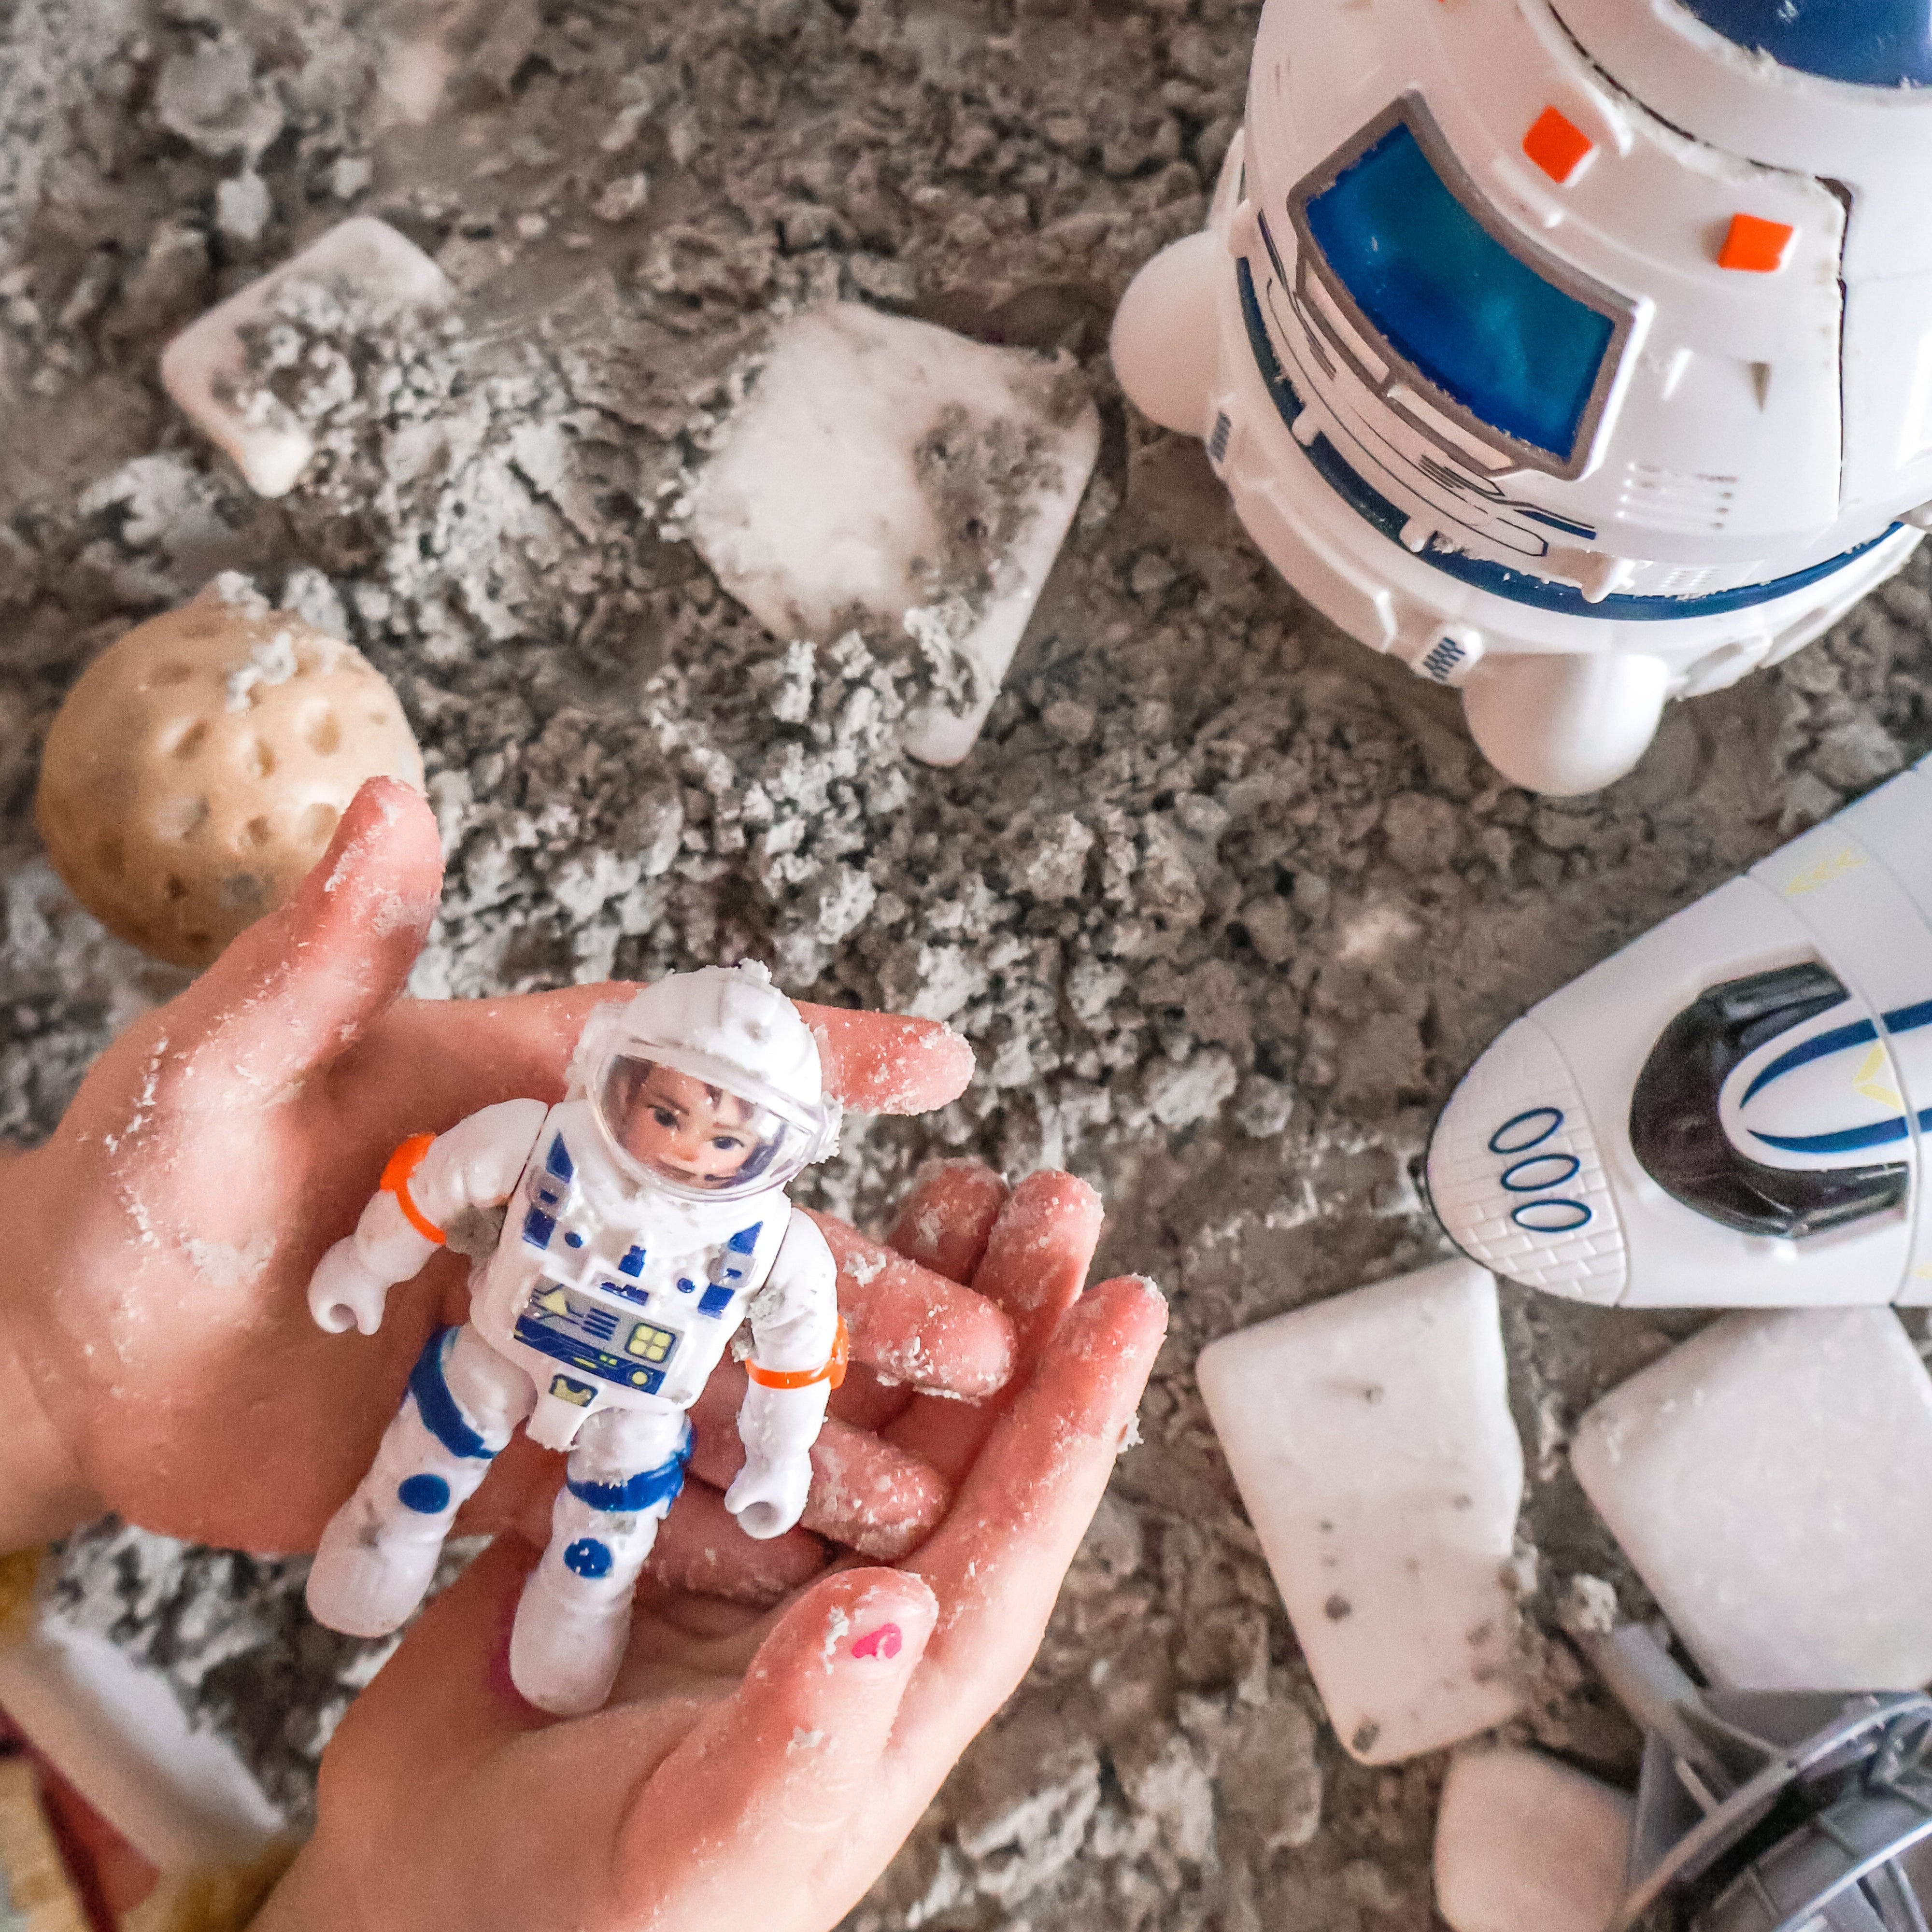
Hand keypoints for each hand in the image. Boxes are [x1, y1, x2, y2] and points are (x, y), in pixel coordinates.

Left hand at [0, 778, 991, 1557]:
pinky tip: (793, 1560)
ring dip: (815, 1425)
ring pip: (704, 1377)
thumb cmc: (135, 1182)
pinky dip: (700, 1520)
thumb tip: (388, 799)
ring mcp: (543, 1337)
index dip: (813, 1061)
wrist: (67, 1361)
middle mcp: (561, 1218)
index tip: (940, 1064)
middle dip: (866, 1290)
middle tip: (988, 1334)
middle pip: (737, 1250)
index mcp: (522, 1104)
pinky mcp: (500, 1443)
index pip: (687, 1068)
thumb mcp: (221, 1063)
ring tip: (927, 1484)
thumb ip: (319, 954)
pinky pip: (619, 1484)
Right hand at [253, 1165, 1166, 1931]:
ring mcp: (749, 1547)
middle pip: (953, 1435)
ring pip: (853, 1393)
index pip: (1009, 1534)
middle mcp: (839, 1599)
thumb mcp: (704, 1854)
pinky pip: (727, 1394)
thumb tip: (891, 1615)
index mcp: (890, 1685)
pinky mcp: (652, 1508)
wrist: (422, 1910)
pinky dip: (759, 1315)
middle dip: (1009, 1310)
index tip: (1130, 1301)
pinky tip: (787, 1231)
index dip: (1075, 1417)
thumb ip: (798, 1742)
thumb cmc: (577, 1930)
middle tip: (1052, 1196)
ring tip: (957, 1182)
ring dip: (907, 1289)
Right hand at [308, 1240, 392, 1336]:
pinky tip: (367, 1277)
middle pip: (324, 1298)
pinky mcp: (341, 1247)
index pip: (322, 1317)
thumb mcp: (372, 1313)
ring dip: (346, 1290)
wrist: (377, 1248)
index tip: (353, 1324)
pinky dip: (352, 1275)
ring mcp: (328, 1259)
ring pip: (333, 1281)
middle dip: (338, 1308)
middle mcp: (318, 1276)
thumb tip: (366, 1327)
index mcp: (317, 1295)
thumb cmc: (370, 1283)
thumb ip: (368, 1326)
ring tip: (364, 1296)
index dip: (337, 1325)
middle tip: (356, 1314)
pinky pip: (343, 1267)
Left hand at [722, 1450, 811, 1540]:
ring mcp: (796, 1480)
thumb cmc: (764, 1469)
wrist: (781, 1434)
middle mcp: (796, 1499)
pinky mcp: (792, 1464)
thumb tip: (733, 1504)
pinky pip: (777, 1477)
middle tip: (740, 1495)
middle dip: (753, 1505)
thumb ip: (734, 1504)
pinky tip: (751, 1465)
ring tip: (743, 1478)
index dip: (748, 1523)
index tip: (739, 1509)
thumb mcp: (741, 1491)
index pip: (767, 1530)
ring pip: (773, 1493)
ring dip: (757, 1489)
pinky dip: (763, 1475)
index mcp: (789, 1513)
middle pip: (771, 1511)